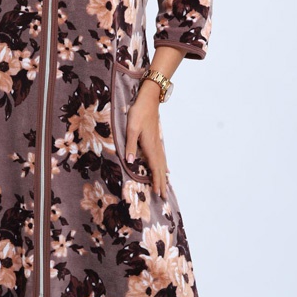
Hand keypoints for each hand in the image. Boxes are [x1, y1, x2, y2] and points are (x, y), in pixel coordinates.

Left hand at [124, 80, 169, 197]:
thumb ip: (130, 145)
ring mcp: (157, 143)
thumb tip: (130, 162)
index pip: (154, 168)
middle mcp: (156, 147)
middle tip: (163, 197)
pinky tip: (166, 169)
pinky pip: (162, 158)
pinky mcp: (156, 139)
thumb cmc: (138, 113)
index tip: (158, 193)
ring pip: (162, 164)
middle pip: (160, 169)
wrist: (148, 100)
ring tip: (165, 187)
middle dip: (161, 183)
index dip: (156, 181)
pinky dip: (164, 166)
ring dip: (163, 176)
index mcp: (150, 146)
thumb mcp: (131, 128)